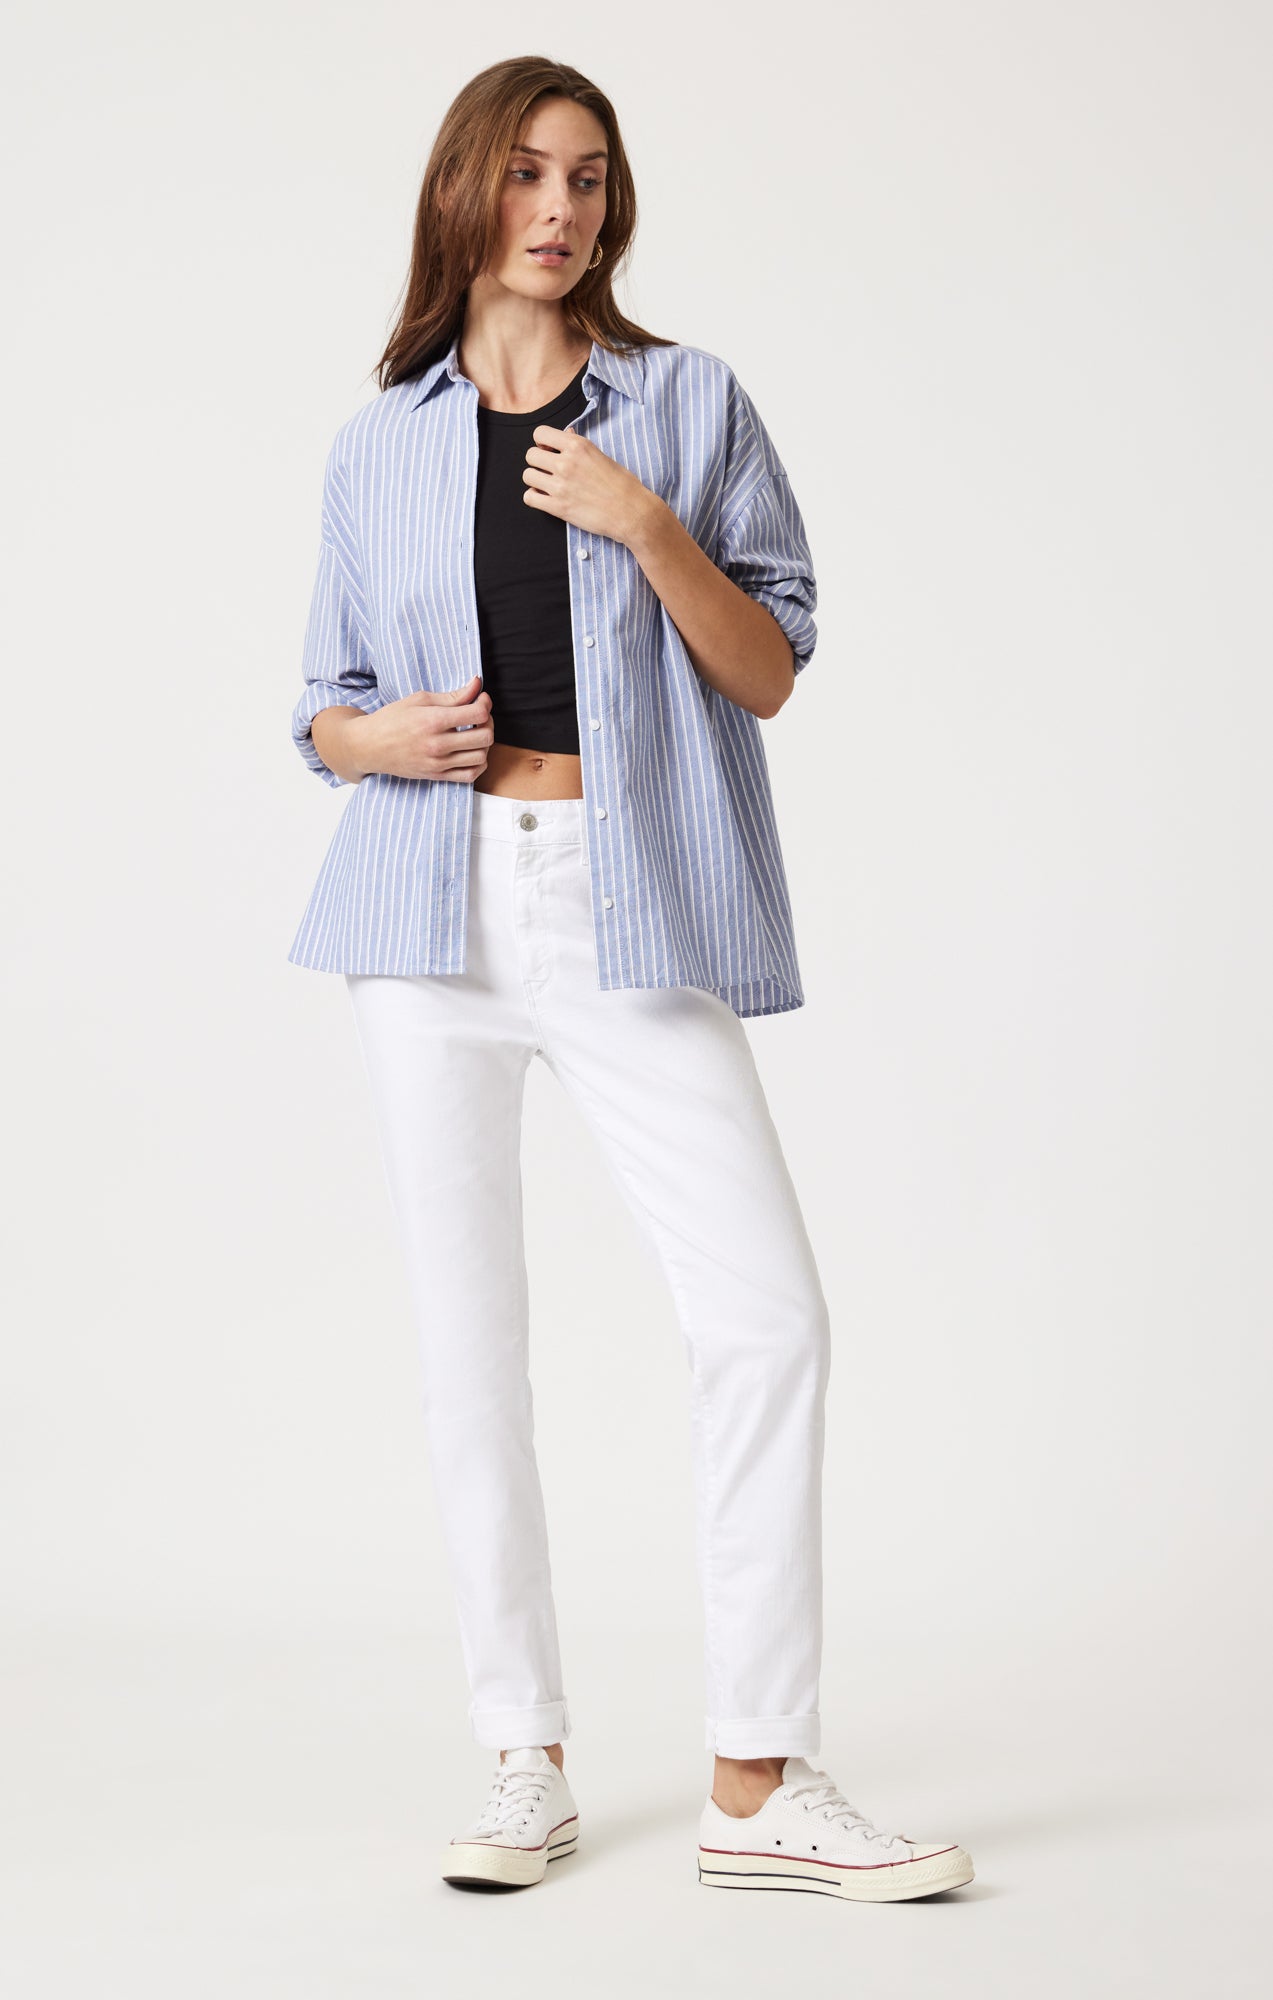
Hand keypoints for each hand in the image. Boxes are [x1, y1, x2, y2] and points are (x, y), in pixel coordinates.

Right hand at [368, 674, 493, 781]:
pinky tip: (471, 752)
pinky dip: (479, 764)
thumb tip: (477, 685)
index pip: (478, 714)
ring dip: (485, 744)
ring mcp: (438, 763)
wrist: (369, 746)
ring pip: (481, 757)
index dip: (485, 704)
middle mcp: (437, 744)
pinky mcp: (436, 776)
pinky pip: (470, 776)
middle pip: (484, 737)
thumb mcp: (420, 699)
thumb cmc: (392, 719)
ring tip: (474, 734)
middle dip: (488, 723)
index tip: (480, 700)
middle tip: (479, 716)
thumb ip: (452, 695)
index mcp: (433, 720)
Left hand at [522, 425, 663, 545]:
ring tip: (547, 485)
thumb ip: (579, 446)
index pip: (540, 433)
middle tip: (549, 470)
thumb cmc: (622, 484)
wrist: (632, 512)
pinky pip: (529, 497)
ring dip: (535, 480)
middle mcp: (566, 463)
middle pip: (530, 455)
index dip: (542, 442)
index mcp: (577, 446)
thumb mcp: (601, 455)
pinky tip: (546, 498)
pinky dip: (534, 497)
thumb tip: (565, 433)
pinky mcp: (558, 507)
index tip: (549, 450)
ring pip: (527, 475)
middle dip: (538, 462)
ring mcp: (560, 486)